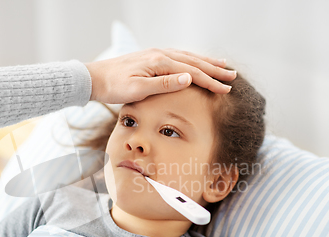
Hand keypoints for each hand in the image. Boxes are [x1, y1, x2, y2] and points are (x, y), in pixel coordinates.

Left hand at [85, 48, 236, 103]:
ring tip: (222, 65)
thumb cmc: (114, 87)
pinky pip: (178, 57)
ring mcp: (155, 54)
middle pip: (194, 62)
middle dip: (215, 70)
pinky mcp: (151, 57)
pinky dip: (191, 60)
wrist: (95, 78)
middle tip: (233, 76)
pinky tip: (195, 62)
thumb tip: (189, 78)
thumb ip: (164, 84)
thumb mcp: (137, 90)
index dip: (211, 81)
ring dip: (206, 62)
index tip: (226, 89)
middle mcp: (160, 54)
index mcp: (159, 63)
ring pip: (188, 57)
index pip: (192, 73)